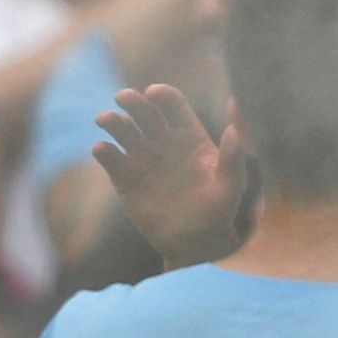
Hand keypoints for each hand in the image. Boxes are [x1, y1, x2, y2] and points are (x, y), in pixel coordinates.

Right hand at [91, 83, 244, 265]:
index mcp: (189, 135)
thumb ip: (233, 160)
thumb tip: (234, 130)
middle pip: (143, 110)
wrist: (194, 243)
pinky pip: (108, 156)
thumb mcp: (231, 188)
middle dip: (132, 100)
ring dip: (111, 119)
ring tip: (106, 120)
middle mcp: (163, 141)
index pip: (172, 103)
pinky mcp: (124, 177)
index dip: (162, 94)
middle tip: (124, 98)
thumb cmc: (218, 213)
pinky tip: (104, 150)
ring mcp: (142, 157)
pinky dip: (102, 149)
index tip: (154, 94)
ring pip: (121, 128)